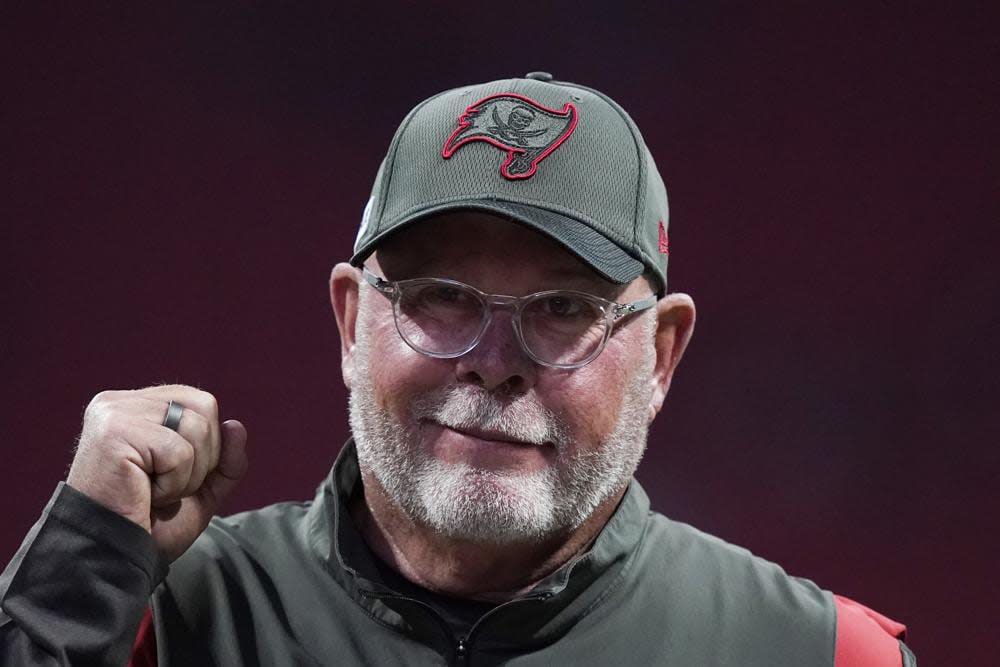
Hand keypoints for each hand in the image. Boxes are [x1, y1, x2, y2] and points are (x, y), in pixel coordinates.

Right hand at [66, 385, 247, 562]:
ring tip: (152, 493)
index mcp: (136, 406)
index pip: (201, 402)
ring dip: (186, 476)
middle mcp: (120, 402)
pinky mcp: (114, 433)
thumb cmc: (149, 524)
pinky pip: (178, 452)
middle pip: (204, 407)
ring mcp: (114, 414)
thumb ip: (225, 459)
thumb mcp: (201, 489)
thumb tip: (236, 426)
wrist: (113, 558)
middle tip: (163, 487)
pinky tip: (144, 497)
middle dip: (202, 458)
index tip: (172, 474)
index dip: (207, 445)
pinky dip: (172, 485)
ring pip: (196, 428)